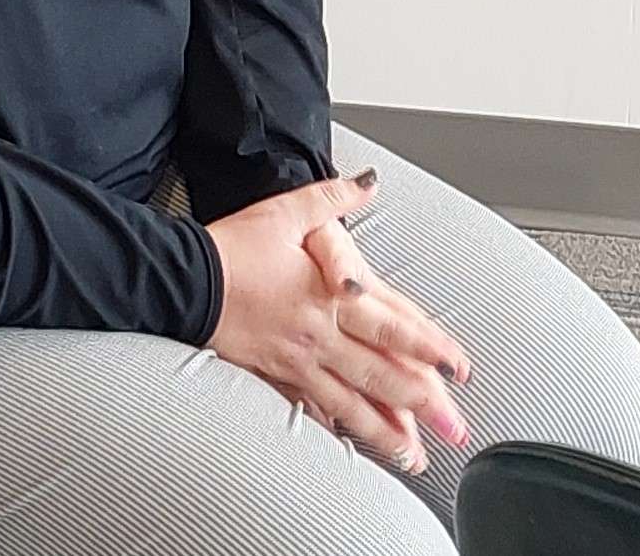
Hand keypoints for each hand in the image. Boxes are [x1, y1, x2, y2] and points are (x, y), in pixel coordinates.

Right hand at [206, 171, 475, 473]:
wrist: (179, 282)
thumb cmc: (231, 248)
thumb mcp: (286, 211)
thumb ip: (332, 198)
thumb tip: (367, 183)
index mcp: (330, 297)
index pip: (393, 327)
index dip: (431, 348)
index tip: (460, 369)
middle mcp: (319, 335)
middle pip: (381, 375)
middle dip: (424, 405)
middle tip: (455, 429)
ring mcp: (297, 361)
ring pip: (352, 403)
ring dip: (387, 432)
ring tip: (415, 456)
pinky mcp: (273, 374)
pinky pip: (313, 409)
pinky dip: (339, 429)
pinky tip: (354, 445)